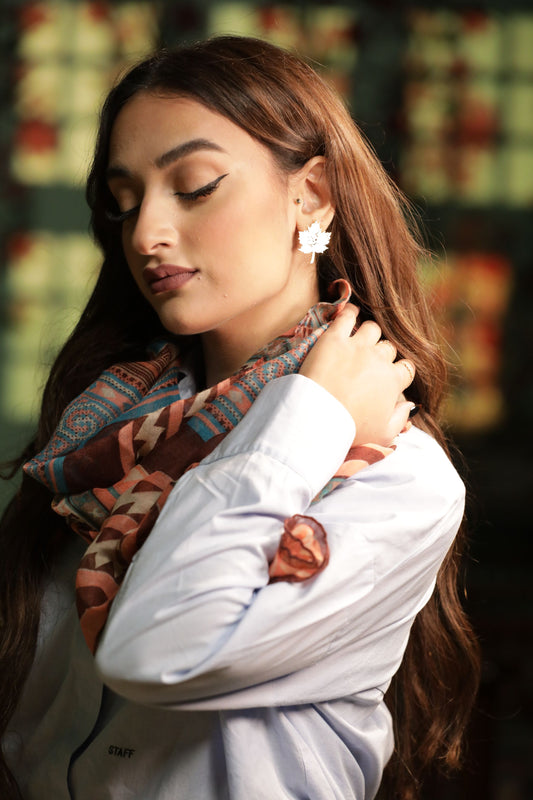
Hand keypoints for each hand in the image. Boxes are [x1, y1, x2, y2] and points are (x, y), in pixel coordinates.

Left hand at [300, 305, 415, 445]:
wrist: (317, 419)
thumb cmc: (349, 430)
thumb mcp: (383, 434)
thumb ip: (400, 419)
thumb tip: (409, 405)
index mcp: (393, 381)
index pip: (406, 368)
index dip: (398, 371)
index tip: (388, 375)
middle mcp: (379, 360)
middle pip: (388, 348)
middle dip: (381, 354)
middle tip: (367, 362)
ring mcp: (357, 347)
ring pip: (372, 329)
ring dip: (368, 334)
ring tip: (358, 340)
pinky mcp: (334, 339)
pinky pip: (347, 317)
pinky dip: (349, 313)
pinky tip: (349, 313)